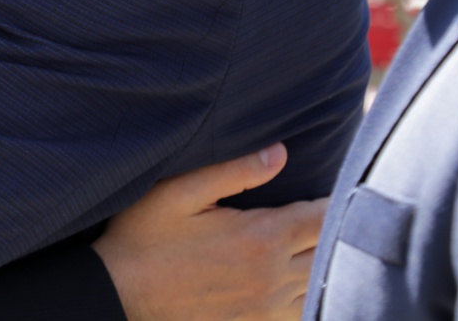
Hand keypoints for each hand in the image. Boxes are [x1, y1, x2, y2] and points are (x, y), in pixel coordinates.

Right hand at [93, 144, 324, 320]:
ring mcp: (266, 307)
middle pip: (328, 250)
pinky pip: (300, 313)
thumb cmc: (142, 237)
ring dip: (324, 262)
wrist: (118, 295)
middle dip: (334, 229)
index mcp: (259, 236)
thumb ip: (233, 171)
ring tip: (322, 241)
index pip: (322, 217)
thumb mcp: (178, 192)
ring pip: (319, 284)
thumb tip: (281, 152)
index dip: (337, 200)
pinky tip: (299, 280)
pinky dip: (308, 295)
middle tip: (338, 210)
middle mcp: (272, 275)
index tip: (340, 186)